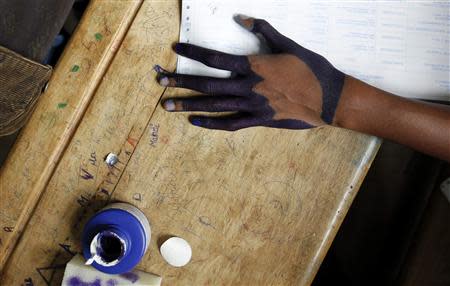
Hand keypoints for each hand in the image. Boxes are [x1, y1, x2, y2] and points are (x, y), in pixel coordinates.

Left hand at [156, 15, 345, 130]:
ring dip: (189, 104)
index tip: (176, 49)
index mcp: (253, 65)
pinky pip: (230, 124)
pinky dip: (211, 123)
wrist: (329, 98)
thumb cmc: (310, 68)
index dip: (193, 52)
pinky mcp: (259, 121)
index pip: (215, 58)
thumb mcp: (288, 44)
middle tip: (160, 81)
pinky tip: (195, 121)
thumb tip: (244, 17)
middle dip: (181, 81)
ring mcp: (253, 105)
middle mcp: (248, 86)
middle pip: (207, 84)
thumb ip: (264, 30)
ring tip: (167, 105)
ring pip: (214, 105)